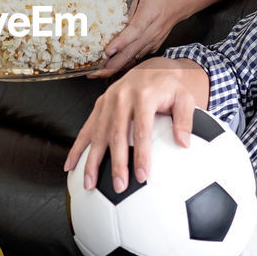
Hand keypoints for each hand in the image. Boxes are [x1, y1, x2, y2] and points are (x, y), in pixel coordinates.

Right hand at [65, 58, 197, 191]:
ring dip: (92, 160)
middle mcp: (122, 97)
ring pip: (98, 134)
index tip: (142, 176)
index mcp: (143, 96)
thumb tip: (183, 144)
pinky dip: (77, 148)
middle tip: (119, 186)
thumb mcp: (185, 98)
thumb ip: (185, 120)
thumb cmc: (170, 88)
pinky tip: (71, 165)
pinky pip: (86, 128)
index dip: (141, 155)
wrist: (153, 68)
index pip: (141, 130)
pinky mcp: (99, 104)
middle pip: (117, 135)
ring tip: (90, 184)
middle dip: (117, 163)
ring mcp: (108, 100)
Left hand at [89, 0, 184, 77]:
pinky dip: (125, 64)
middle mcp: (154, 28)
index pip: (136, 28)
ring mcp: (154, 37)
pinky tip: (110, 71)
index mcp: (152, 10)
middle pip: (133, 50)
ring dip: (117, 67)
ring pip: (135, 56)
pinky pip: (139, 56)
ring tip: (96, 76)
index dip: (122, 40)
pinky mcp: (154, 42)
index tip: (108, 50)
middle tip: (94, 73)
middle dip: (114, 63)